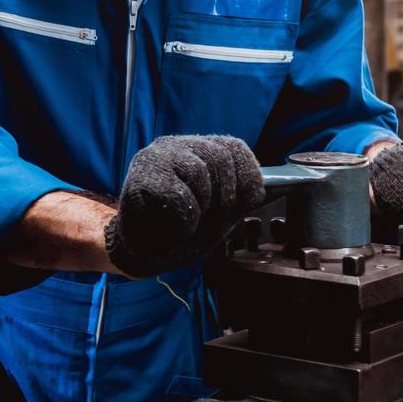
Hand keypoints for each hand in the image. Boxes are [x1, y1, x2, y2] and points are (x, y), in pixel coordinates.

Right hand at [104, 135, 264, 277]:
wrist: (143, 255)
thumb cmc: (181, 232)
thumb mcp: (220, 215)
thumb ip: (239, 197)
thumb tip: (262, 189)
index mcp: (199, 151)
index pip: (235, 148)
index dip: (246, 178)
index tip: (240, 204)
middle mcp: (176, 146)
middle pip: (219, 159)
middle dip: (224, 199)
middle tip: (208, 221)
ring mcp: (155, 157)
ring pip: (198, 174)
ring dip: (200, 211)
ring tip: (186, 224)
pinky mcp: (139, 176)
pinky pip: (178, 196)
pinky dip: (183, 222)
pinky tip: (170, 229)